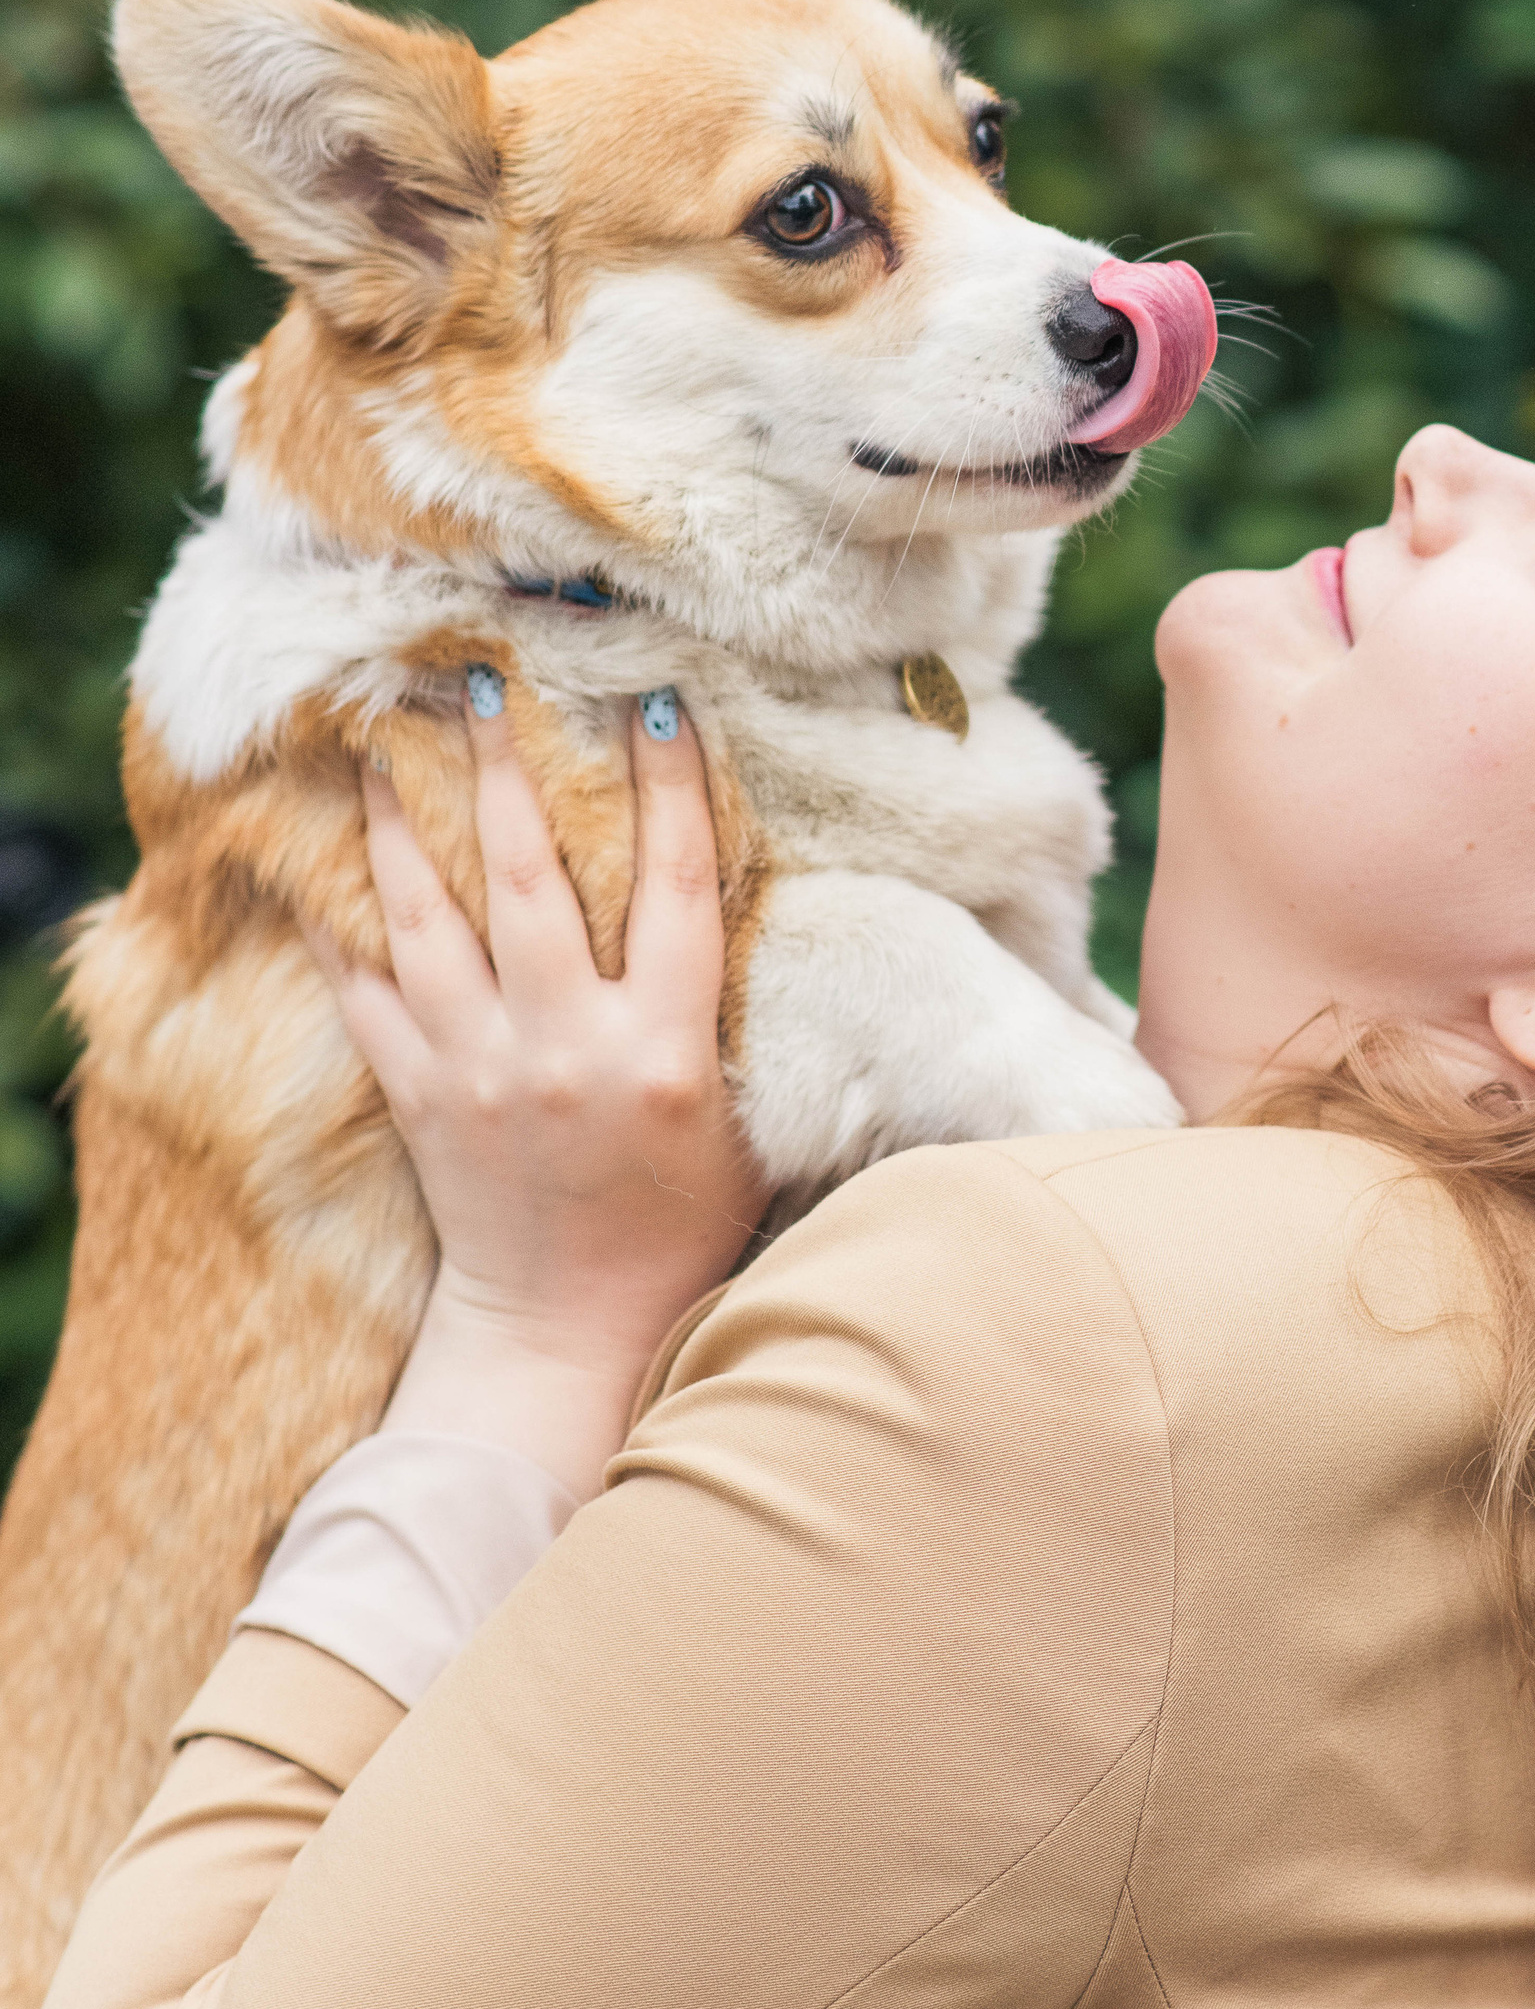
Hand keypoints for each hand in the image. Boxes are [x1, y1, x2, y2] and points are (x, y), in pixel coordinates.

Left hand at [310, 682, 768, 1499]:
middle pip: (530, 877)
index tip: (656, 703)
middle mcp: (567, 1046)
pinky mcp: (419, 1094)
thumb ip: (736, 1018)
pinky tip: (312, 856)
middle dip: (507, 768)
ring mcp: (480, 1067)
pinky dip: (333, 919)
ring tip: (384, 739)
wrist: (572, 1329)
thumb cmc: (681, 1226)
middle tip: (485, 679)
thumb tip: (736, 899)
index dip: (670, 788)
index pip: (675, 889)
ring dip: (402, 819)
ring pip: (427, 916)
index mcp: (665, 1051)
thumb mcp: (748, 1123)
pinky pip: (362, 990)